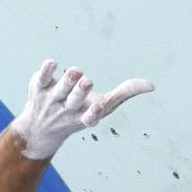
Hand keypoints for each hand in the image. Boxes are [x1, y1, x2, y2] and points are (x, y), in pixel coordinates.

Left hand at [10, 59, 153, 159]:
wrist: (40, 129)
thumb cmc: (80, 113)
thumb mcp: (104, 106)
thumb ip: (126, 93)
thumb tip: (152, 85)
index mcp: (84, 117)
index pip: (88, 119)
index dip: (93, 114)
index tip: (98, 107)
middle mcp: (67, 110)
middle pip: (74, 101)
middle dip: (80, 91)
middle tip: (87, 81)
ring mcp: (52, 99)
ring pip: (60, 89)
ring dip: (68, 80)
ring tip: (76, 70)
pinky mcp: (39, 87)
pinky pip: (42, 78)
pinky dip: (47, 70)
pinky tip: (52, 62)